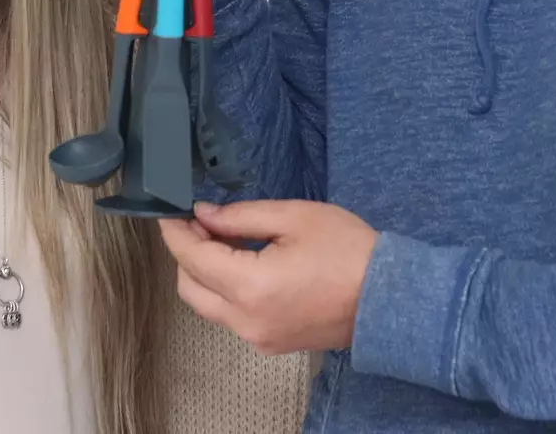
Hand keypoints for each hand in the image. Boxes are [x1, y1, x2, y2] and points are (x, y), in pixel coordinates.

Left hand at [159, 200, 378, 354]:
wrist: (387, 298)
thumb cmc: (346, 249)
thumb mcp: (294, 217)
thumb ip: (241, 216)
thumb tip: (203, 215)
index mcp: (250, 287)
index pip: (192, 259)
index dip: (175, 232)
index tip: (168, 210)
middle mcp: (245, 321)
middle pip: (189, 288)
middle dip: (186, 253)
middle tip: (200, 222)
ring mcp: (257, 338)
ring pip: (207, 305)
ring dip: (204, 273)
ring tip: (224, 238)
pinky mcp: (269, 344)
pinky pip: (230, 317)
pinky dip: (224, 290)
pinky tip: (243, 263)